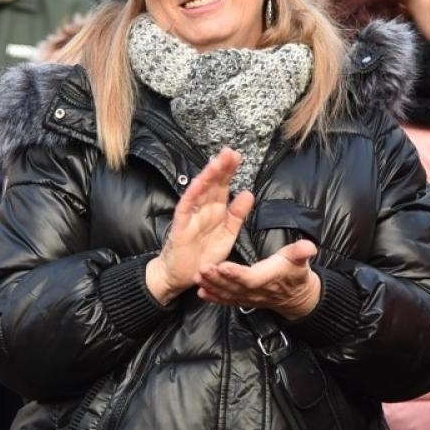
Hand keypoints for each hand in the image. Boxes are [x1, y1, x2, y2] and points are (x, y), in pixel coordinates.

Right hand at [145, 148, 253, 304]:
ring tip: (217, 162)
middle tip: (231, 152)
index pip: (223, 187)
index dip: (229, 172)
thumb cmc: (203, 256)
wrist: (182, 277)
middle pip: (213, 185)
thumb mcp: (227, 235)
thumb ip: (237, 215)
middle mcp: (203, 210)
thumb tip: (248, 193)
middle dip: (221, 168)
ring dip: (208, 176)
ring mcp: (191, 216)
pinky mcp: (181, 226)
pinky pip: (186, 207)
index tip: (238, 157)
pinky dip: (192, 194)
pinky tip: (199, 182)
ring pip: (200, 191)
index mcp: (215, 211)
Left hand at [197, 240, 321, 320]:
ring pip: (227, 294)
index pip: (251, 278)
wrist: (297, 297)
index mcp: (269, 277)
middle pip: (234, 286)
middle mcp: (257, 290)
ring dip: (212, 286)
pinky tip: (201, 292)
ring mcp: (249, 298)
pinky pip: (227, 301)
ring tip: (197, 277)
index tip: (223, 265)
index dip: (237, 273)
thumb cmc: (296, 274)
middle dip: (217, 278)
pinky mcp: (244, 300)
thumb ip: (301, 253)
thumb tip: (308, 247)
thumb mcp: (301, 260)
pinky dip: (214, 297)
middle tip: (202, 269)